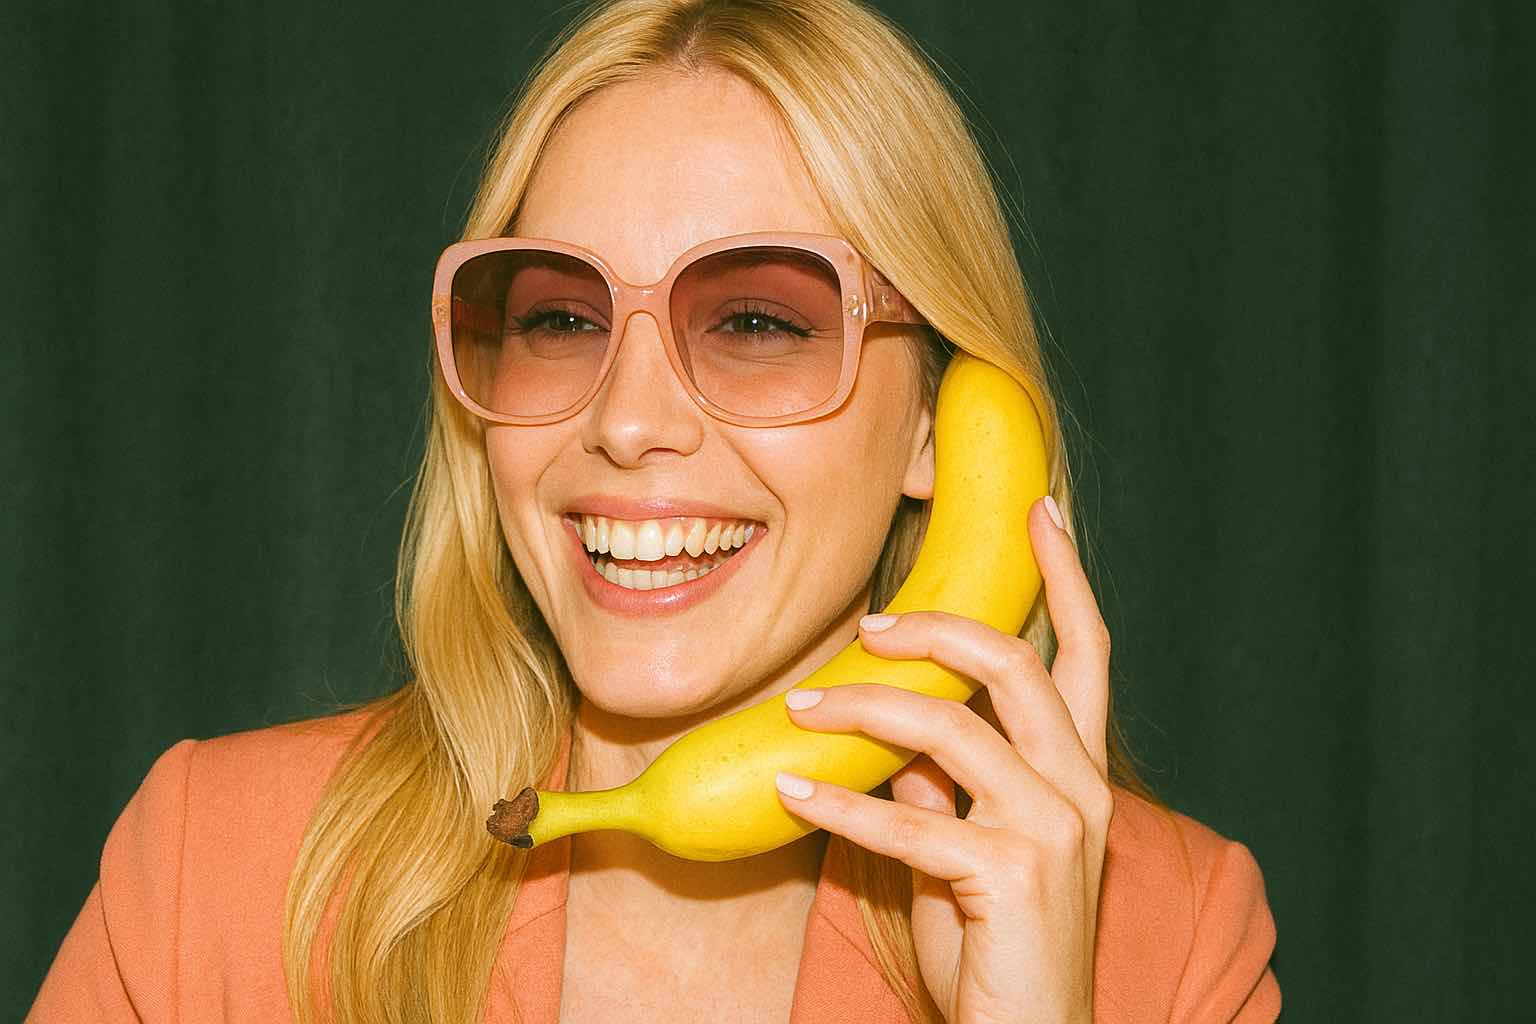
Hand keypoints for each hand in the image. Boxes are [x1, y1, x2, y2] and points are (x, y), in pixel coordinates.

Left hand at [774, 495, 1112, 1023]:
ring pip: (952, 728)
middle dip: (933, 628)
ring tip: (799, 706)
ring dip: (862, 707)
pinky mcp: (1014, 875)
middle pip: (1013, 664)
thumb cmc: (997, 943)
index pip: (1087, 652)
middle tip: (865, 626)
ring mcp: (1056, 830)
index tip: (1037, 510)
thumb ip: (945, 780)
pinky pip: (911, 817)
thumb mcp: (969, 846)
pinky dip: (841, 799)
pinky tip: (789, 789)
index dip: (1066, 575)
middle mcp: (1082, 789)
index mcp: (1082, 773)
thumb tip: (893, 731)